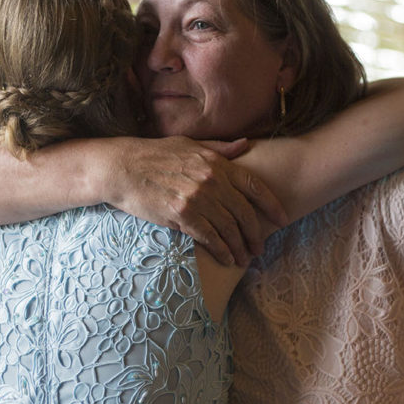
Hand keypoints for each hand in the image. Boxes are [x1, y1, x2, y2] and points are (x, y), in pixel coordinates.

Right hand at [107, 136, 287, 264]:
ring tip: (245, 259)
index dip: (271, 204)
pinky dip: (222, 251)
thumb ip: (220, 148)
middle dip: (256, 234)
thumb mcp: (189, 144)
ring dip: (240, 247)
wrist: (122, 167)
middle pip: (244, 212)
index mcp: (216, 163)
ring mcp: (197, 198)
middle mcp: (211, 180)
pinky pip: (210, 237)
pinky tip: (228, 259)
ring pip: (229, 228)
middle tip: (260, 248)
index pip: (253, 185)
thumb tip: (245, 144)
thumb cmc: (154, 154)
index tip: (282, 219)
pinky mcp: (182, 215)